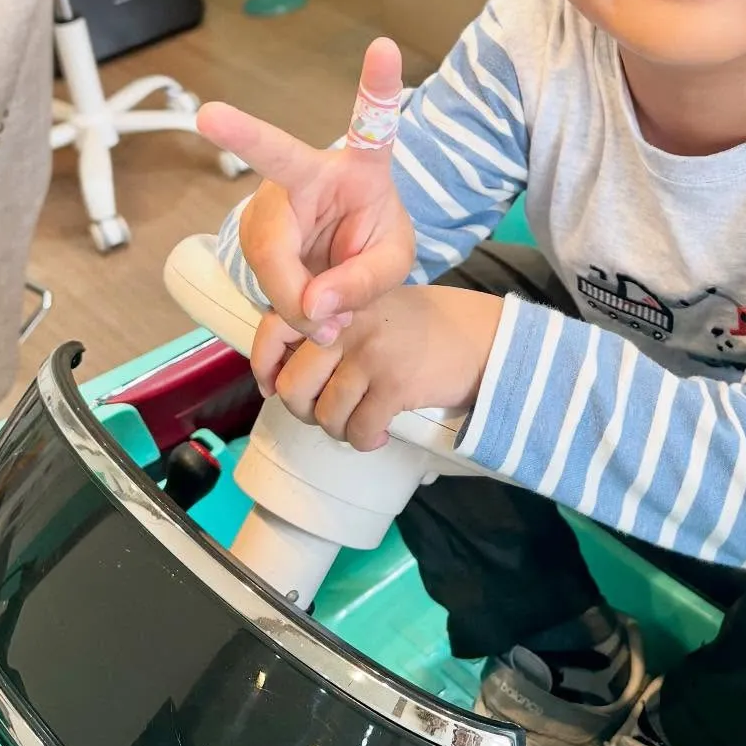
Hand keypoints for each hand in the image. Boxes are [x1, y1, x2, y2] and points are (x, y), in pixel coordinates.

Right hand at [197, 38, 414, 344]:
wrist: (341, 265)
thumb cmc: (372, 242)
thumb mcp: (392, 264)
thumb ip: (365, 281)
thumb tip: (313, 302)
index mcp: (360, 167)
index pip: (371, 125)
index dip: (377, 86)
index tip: (384, 45)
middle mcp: (307, 175)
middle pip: (279, 173)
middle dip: (246, 148)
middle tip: (210, 116)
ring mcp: (273, 206)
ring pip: (273, 261)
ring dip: (301, 303)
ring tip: (332, 316)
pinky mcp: (254, 238)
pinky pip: (263, 285)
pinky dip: (289, 315)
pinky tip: (312, 322)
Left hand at [252, 283, 503, 450]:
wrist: (481, 338)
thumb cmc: (420, 331)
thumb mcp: (370, 313)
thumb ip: (329, 331)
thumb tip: (278, 374)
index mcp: (338, 304)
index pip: (274, 330)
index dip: (263, 366)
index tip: (272, 387)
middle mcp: (348, 325)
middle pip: (291, 387)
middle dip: (304, 411)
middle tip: (327, 410)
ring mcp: (372, 354)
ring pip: (325, 416)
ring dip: (340, 429)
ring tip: (361, 419)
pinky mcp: (395, 384)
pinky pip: (359, 431)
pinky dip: (367, 441)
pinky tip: (382, 432)